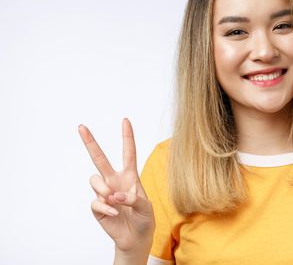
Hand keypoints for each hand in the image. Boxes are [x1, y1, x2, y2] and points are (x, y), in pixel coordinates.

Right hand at [78, 118, 154, 252]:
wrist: (136, 238)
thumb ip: (133, 198)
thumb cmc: (144, 219)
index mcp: (130, 176)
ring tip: (114, 200)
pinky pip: (96, 201)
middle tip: (81, 127)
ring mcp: (104, 193)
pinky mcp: (97, 206)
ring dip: (104, 189)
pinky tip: (114, 214)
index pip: (128, 153)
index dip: (127, 137)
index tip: (125, 120)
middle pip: (100, 158)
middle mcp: (115, 181)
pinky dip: (106, 208)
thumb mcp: (146, 207)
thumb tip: (114, 195)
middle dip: (90, 142)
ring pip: (94, 179)